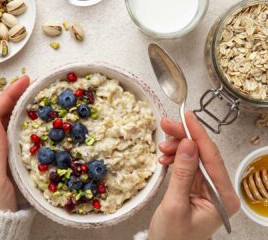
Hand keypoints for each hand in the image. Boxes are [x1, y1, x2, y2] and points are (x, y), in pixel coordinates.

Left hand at [0, 76, 29, 211]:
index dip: (8, 96)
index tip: (24, 82)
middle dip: (13, 96)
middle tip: (31, 83)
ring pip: (6, 121)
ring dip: (17, 106)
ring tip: (32, 94)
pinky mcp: (6, 156)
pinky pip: (12, 132)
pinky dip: (21, 120)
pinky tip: (31, 116)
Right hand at [149, 112, 239, 239]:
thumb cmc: (172, 237)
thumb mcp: (175, 205)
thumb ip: (183, 174)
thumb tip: (188, 144)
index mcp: (223, 197)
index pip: (212, 158)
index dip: (199, 135)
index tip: (187, 117)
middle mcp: (219, 190)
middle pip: (203, 154)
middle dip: (184, 138)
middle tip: (166, 125)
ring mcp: (208, 188)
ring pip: (194, 157)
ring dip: (177, 148)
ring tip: (162, 147)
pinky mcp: (196, 187)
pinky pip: (187, 165)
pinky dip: (175, 158)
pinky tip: (165, 158)